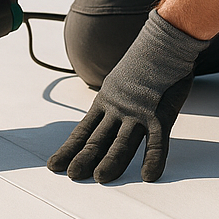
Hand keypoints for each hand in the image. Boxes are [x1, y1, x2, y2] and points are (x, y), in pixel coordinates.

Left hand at [48, 10, 208, 182]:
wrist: (164, 41)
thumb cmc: (146, 60)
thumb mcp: (119, 81)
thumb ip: (114, 100)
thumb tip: (108, 114)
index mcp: (106, 101)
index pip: (83, 130)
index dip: (69, 149)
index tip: (54, 165)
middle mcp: (118, 109)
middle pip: (98, 140)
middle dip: (84, 159)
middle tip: (72, 176)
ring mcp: (139, 112)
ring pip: (123, 143)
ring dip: (111, 161)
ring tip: (101, 177)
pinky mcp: (161, 114)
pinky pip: (157, 141)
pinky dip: (153, 158)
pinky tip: (148, 174)